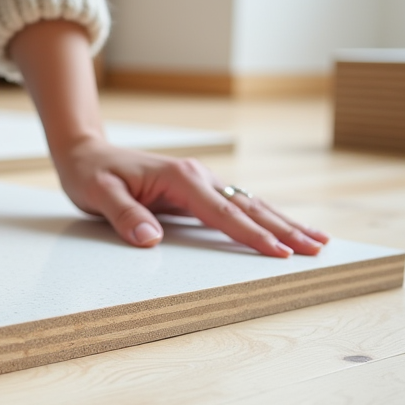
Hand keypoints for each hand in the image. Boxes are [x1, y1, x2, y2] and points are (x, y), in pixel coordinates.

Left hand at [52, 137, 328, 255]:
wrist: (85, 152)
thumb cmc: (91, 174)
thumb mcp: (98, 195)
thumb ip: (124, 216)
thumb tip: (151, 240)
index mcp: (180, 178)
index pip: (223, 213)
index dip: (252, 235)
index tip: (279, 252)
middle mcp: (198, 176)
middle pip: (249, 207)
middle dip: (285, 229)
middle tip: (318, 249)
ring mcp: (201, 181)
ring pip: (251, 204)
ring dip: (284, 222)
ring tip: (318, 240)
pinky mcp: (198, 189)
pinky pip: (238, 206)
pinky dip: (265, 218)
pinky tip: (284, 229)